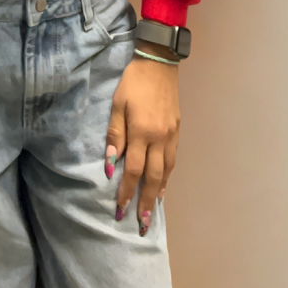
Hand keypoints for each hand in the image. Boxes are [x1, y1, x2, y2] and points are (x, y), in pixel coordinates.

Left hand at [104, 42, 180, 235]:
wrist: (159, 63)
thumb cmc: (133, 82)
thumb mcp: (117, 104)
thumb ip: (114, 134)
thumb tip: (110, 163)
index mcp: (142, 133)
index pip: (133, 170)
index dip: (125, 191)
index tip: (119, 209)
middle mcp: (160, 139)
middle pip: (153, 178)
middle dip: (145, 202)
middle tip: (141, 225)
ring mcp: (171, 136)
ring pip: (166, 172)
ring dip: (158, 193)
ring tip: (152, 211)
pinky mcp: (177, 130)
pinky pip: (173, 160)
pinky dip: (167, 177)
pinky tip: (162, 185)